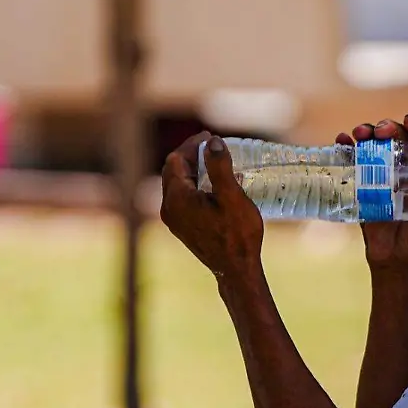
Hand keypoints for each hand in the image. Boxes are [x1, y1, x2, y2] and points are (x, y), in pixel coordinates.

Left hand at [160, 132, 263, 276]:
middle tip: (211, 146)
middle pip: (173, 170)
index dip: (192, 145)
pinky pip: (181, 197)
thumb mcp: (232, 197)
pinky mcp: (182, 227)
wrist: (236, 270)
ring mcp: (174, 220)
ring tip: (212, 161)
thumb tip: (212, 143)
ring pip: (176, 184)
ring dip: (192, 170)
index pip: (176, 160)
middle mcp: (169, 208)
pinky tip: (211, 185)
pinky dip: (193, 185)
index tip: (210, 137)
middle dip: (190, 155)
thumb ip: (220, 168)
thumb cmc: (238, 235)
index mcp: (177, 198)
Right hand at [337, 115, 407, 271]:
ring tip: (359, 133)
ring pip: (376, 146)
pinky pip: (355, 163)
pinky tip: (343, 141)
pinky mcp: (364, 186)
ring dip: (367, 133)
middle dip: (389, 127)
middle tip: (381, 130)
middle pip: (399, 138)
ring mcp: (385, 176)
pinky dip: (348, 148)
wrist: (397, 263)